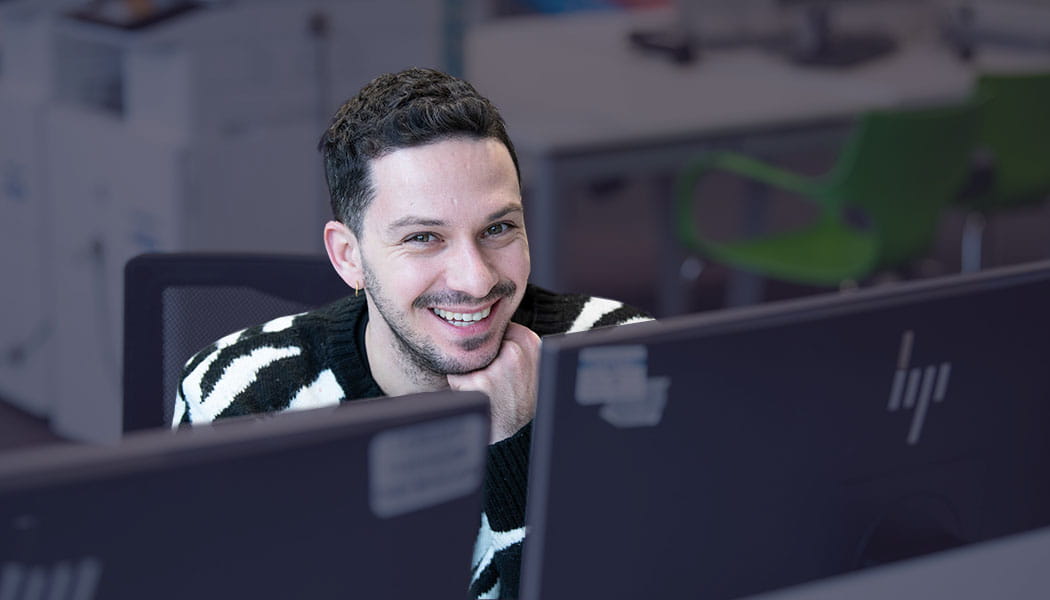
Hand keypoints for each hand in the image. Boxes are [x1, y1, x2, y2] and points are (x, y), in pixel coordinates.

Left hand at [447, 323, 539, 443]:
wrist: (513, 433)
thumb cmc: (516, 395)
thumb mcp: (529, 363)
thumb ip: (515, 339)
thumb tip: (484, 313)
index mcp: (529, 342)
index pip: (495, 327)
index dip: (492, 345)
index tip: (499, 362)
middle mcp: (517, 352)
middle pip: (479, 341)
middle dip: (480, 357)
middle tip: (495, 380)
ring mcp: (500, 368)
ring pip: (467, 357)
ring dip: (470, 371)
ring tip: (487, 389)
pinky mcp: (481, 383)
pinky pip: (456, 375)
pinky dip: (459, 386)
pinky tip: (477, 397)